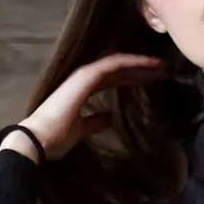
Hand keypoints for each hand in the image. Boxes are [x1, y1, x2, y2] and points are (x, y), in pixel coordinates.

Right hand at [4, 52, 168, 162]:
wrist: (39, 141)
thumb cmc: (55, 139)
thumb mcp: (82, 130)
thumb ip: (95, 121)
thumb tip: (109, 118)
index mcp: (82, 90)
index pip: (112, 80)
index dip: (133, 78)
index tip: (153, 80)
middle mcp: (83, 79)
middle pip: (118, 70)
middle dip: (141, 69)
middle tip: (164, 70)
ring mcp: (83, 76)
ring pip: (118, 64)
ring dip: (140, 63)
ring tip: (162, 65)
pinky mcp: (85, 77)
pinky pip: (113, 65)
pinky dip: (131, 63)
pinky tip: (148, 64)